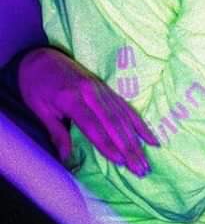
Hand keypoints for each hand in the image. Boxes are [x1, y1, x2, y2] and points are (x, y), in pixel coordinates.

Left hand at [18, 48, 158, 176]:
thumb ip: (56, 132)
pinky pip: (125, 106)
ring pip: (124, 115)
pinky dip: (138, 122)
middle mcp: (92, 92)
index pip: (94, 126)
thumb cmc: (36, 85)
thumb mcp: (39, 109)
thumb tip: (67, 158)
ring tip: (147, 156)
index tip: (121, 162)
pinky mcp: (106, 87)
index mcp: (72, 98)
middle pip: (114, 122)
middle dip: (129, 146)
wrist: (42, 56)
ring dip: (138, 137)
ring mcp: (102, 88)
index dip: (108, 145)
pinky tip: (148, 136)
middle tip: (141, 167)